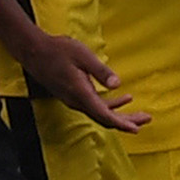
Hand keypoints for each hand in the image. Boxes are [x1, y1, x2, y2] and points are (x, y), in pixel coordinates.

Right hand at [21, 28, 147, 132]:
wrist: (33, 51)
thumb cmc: (58, 50)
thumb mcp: (83, 55)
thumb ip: (101, 71)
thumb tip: (117, 85)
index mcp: (80, 93)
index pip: (104, 115)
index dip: (121, 124)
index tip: (136, 129)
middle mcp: (76, 100)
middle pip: (104, 118)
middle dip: (126, 122)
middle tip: (146, 119)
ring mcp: (74, 99)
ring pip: (100, 113)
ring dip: (121, 115)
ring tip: (140, 114)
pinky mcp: (73, 95)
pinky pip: (94, 105)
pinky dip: (111, 105)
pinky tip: (125, 98)